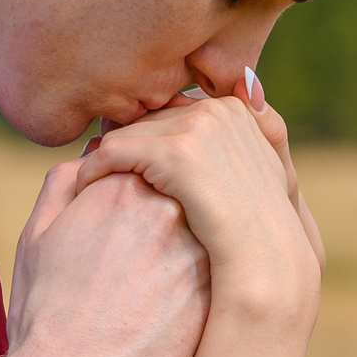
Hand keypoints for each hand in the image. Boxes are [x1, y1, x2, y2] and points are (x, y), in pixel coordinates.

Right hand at [2, 160, 207, 356]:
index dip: (142, 176)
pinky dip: (212, 265)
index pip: (150, 157)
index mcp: (121, 188)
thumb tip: (97, 156)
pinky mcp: (219, 289)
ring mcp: (200, 249)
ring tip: (161, 269)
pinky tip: (180, 293)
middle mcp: (168, 210)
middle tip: (148, 238)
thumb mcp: (37, 237)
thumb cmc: (47, 316)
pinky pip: (224, 260)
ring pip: (209, 221)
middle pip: (185, 184)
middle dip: (173, 198)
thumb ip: (64, 182)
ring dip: (197, 231)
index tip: (131, 203)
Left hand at [77, 90, 317, 326]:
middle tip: (99, 179)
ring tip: (90, 190)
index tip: (129, 170)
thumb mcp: (273, 175)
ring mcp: (200, 127)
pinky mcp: (176, 152)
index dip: (147, 143)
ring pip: (123, 133)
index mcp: (235, 109)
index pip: (169, 113)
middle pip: (144, 120)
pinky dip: (91, 172)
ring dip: (102, 161)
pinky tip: (83, 195)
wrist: (267, 269)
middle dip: (123, 149)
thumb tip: (246, 86)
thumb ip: (261, 130)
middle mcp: (218, 109)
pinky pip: (110, 152)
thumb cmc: (263, 236)